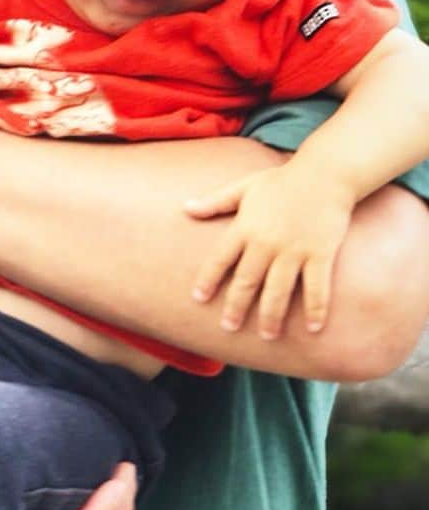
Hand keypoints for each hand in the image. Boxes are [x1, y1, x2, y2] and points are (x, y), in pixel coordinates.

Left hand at [186, 164, 355, 338]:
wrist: (324, 173)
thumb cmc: (282, 181)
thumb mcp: (244, 187)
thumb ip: (215, 201)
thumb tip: (185, 208)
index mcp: (245, 227)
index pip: (220, 259)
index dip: (208, 280)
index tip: (198, 298)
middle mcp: (266, 242)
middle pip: (247, 281)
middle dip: (236, 307)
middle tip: (228, 328)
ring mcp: (294, 250)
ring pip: (279, 290)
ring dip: (272, 316)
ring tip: (267, 335)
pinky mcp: (320, 254)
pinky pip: (317, 287)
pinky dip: (316, 308)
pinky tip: (313, 328)